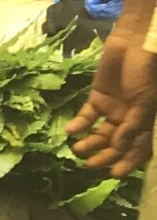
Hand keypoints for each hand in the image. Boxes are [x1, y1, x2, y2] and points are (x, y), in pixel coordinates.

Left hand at [68, 26, 156, 174]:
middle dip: (104, 156)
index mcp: (147, 122)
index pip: (139, 148)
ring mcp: (113, 110)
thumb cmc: (145, 73)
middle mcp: (129, 119)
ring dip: (89, 143)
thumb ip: (133, 125)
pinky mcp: (97, 99)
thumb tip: (119, 147)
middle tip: (89, 165)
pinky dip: (79, 125)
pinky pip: (87, 116)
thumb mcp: (145, 101)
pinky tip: (71, 132)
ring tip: (78, 150)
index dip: (128, 162)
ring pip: (100, 133)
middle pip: (116, 144)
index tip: (114, 174)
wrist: (133, 45)